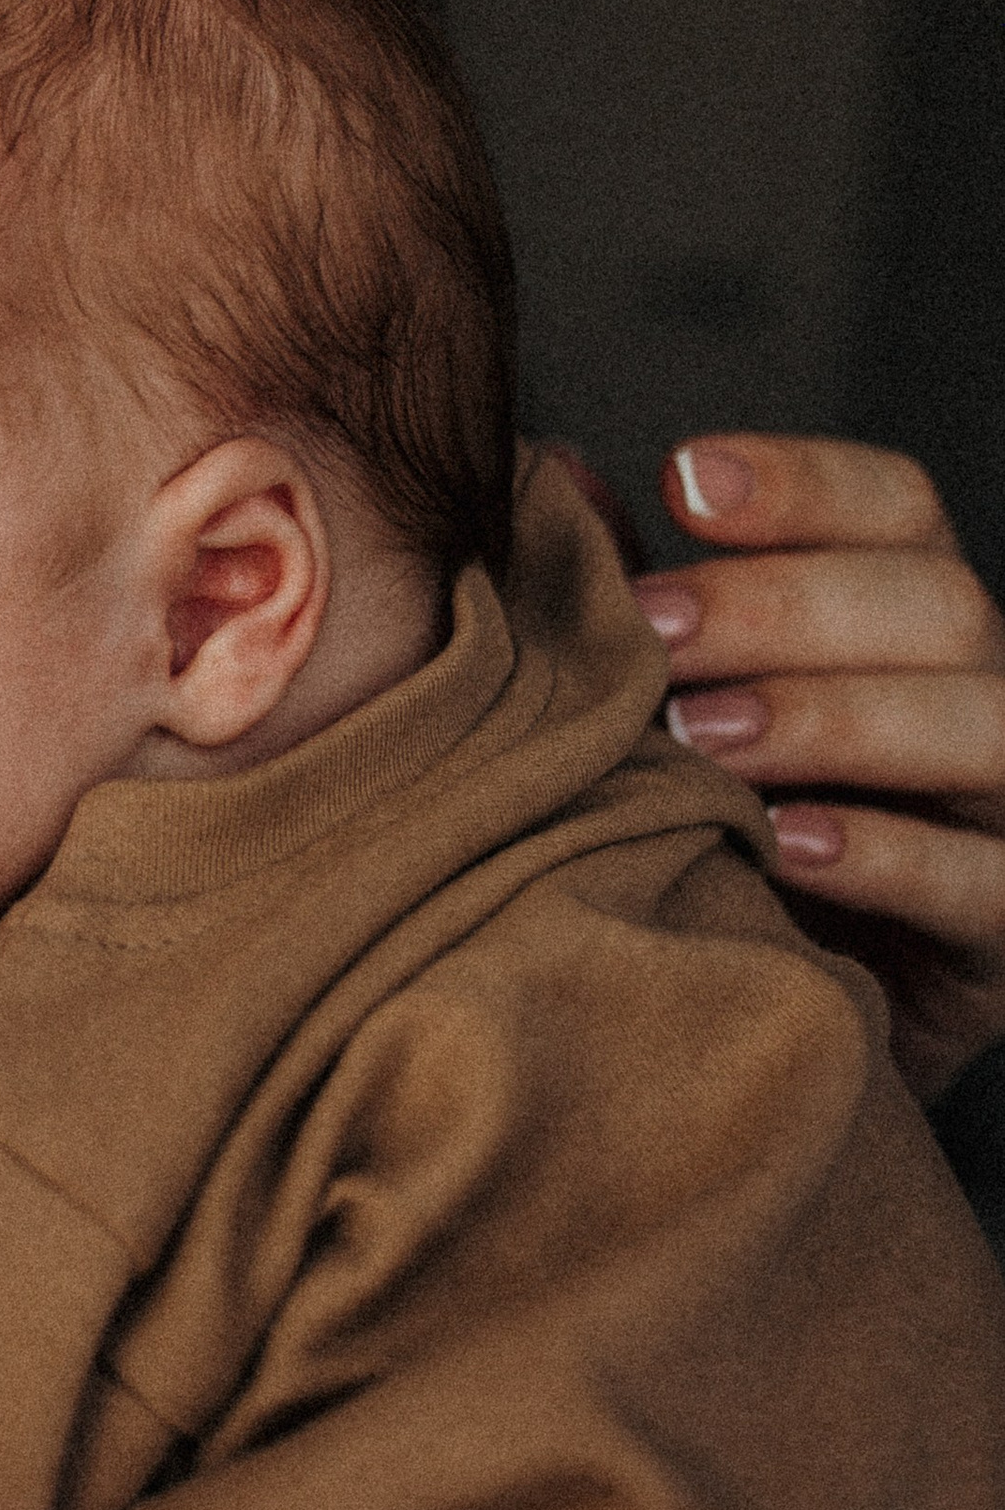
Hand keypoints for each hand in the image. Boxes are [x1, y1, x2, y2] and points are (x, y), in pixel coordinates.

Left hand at [635, 438, 1004, 1099]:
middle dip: (785, 606)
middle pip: (938, 603)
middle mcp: (978, 701)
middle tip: (656, 636)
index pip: (896, 510)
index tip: (682, 479)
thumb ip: (629, 604)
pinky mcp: (1003, 944)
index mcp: (900, 624)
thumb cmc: (706, 839)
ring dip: (832, 718)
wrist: (755, 1034)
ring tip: (701, 739)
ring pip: (985, 724)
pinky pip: (982, 884)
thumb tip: (551, 475)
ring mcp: (1004, 820)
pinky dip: (884, 854)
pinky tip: (783, 845)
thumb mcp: (665, 714)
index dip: (803, 481)